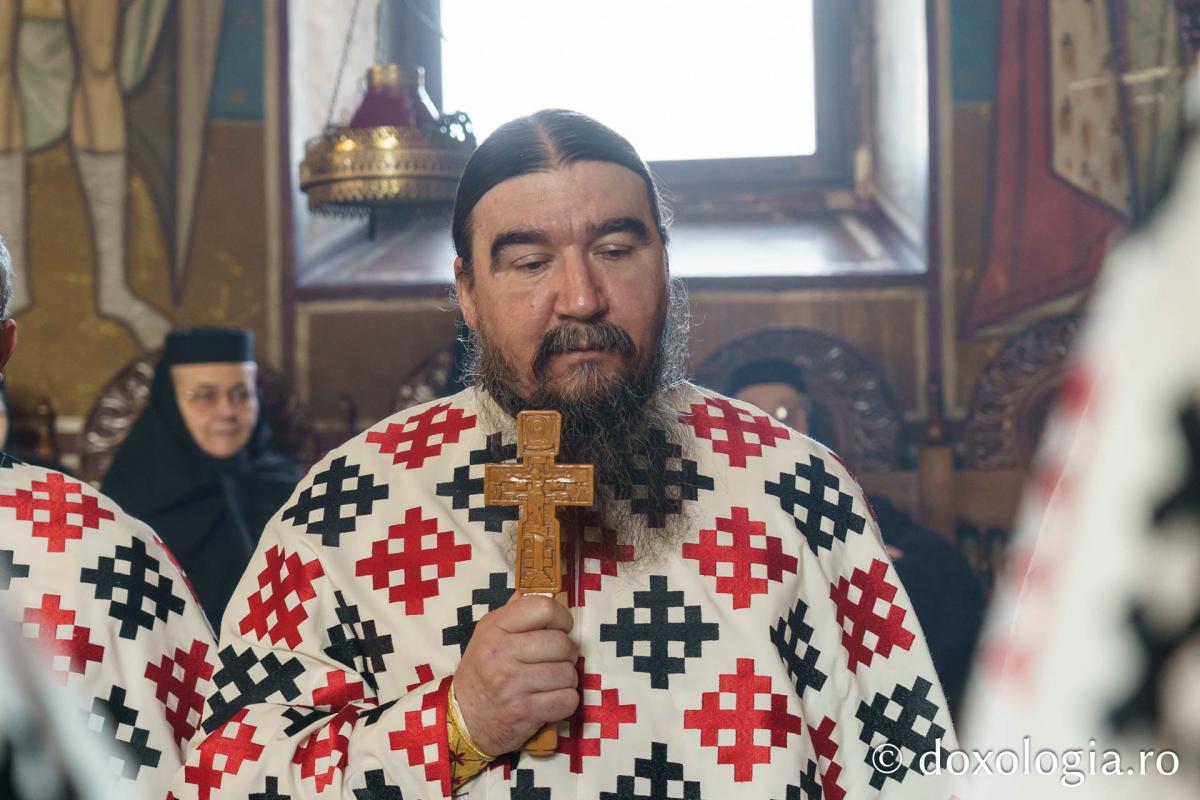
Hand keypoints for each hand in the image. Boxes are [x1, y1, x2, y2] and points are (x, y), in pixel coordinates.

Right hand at [453, 593, 578, 755]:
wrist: (465, 718)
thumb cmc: (483, 671)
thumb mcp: (489, 634)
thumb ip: (516, 612)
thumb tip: (547, 591)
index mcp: (494, 627)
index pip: (544, 608)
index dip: (561, 618)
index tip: (559, 628)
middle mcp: (501, 653)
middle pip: (562, 643)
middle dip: (567, 653)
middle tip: (554, 660)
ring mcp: (512, 684)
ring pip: (568, 673)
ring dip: (566, 679)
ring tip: (549, 681)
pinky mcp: (524, 711)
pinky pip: (568, 700)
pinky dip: (564, 702)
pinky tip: (549, 700)